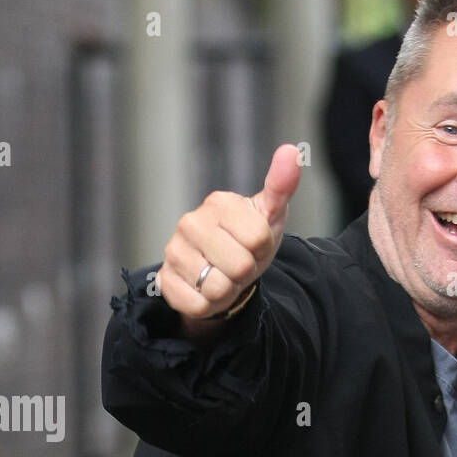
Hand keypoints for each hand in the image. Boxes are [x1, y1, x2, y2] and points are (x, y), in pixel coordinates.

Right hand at [156, 144, 301, 326]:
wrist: (219, 272)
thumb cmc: (247, 241)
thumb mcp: (269, 214)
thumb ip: (281, 186)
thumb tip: (292, 151)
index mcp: (219, 203)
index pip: (258, 238)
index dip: (262, 249)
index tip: (253, 245)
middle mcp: (190, 223)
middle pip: (240, 266)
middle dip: (244, 272)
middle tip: (237, 263)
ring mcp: (173, 251)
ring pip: (218, 289)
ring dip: (227, 291)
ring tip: (221, 276)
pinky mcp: (164, 280)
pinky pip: (198, 305)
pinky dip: (207, 305)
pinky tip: (203, 289)